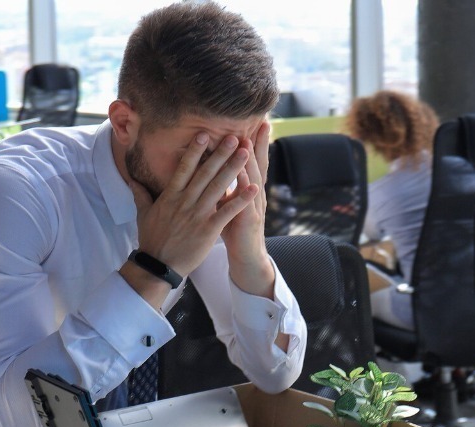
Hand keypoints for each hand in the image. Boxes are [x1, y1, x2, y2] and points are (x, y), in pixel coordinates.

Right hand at [131, 132, 256, 277]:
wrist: (157, 266)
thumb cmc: (151, 240)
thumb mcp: (143, 214)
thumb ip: (140, 194)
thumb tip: (132, 179)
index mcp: (170, 196)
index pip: (184, 169)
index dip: (194, 151)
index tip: (204, 135)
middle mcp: (185, 202)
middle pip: (205, 173)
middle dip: (219, 153)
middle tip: (233, 136)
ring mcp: (197, 215)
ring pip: (218, 187)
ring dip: (233, 169)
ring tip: (245, 153)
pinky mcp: (208, 230)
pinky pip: (228, 212)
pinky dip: (241, 200)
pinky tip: (254, 188)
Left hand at [221, 120, 276, 297]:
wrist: (246, 257)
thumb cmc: (235, 229)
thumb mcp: (228, 203)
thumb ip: (223, 185)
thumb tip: (212, 168)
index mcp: (249, 189)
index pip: (252, 161)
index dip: (254, 142)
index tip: (255, 122)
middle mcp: (255, 194)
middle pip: (259, 164)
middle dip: (260, 143)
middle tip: (263, 121)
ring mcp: (254, 206)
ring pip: (255, 179)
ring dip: (251, 160)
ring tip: (248, 140)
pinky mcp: (249, 220)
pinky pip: (246, 200)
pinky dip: (245, 186)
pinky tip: (243, 174)